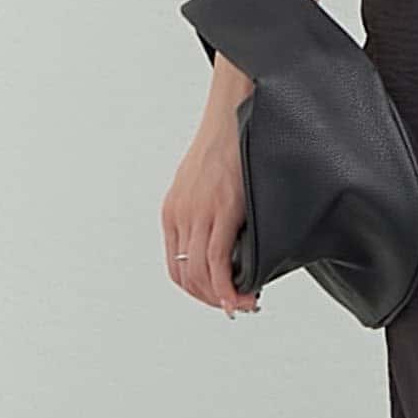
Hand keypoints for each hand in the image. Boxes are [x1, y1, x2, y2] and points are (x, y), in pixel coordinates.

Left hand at [160, 82, 260, 317]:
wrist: (232, 111)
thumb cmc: (228, 141)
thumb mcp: (206, 181)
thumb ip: (209, 210)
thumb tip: (228, 234)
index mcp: (174, 211)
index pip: (178, 267)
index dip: (198, 291)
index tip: (219, 298)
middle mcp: (180, 216)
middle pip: (187, 277)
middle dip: (211, 298)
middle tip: (236, 306)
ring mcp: (198, 214)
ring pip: (201, 274)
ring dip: (221, 297)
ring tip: (243, 303)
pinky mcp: (221, 210)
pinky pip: (218, 261)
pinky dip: (227, 286)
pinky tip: (240, 294)